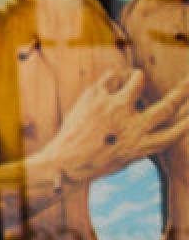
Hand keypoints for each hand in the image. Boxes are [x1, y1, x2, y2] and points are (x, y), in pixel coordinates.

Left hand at [40, 70, 188, 187]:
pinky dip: (114, 76)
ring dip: (136, 77)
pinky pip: (112, 76)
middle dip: (182, 92)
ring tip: (134, 78)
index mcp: (142, 146)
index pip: (174, 132)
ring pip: (137, 81)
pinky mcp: (97, 98)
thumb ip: (140, 141)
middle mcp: (133, 127)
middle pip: (167, 106)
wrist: (63, 163)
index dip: (187, 121)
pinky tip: (112, 81)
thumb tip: (150, 123)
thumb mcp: (124, 158)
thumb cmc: (93, 162)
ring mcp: (114, 110)